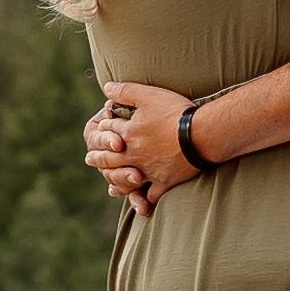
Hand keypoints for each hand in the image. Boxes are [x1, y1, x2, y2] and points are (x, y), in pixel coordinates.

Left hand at [84, 81, 192, 210]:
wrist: (200, 134)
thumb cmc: (175, 112)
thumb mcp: (147, 95)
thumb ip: (124, 91)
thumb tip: (106, 86)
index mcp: (128, 133)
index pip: (109, 130)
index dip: (104, 128)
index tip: (99, 128)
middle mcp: (133, 154)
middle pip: (110, 158)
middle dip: (99, 157)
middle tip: (89, 159)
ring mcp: (147, 170)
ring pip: (125, 179)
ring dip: (116, 182)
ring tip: (110, 186)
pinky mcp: (163, 182)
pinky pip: (150, 194)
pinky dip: (144, 200)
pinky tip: (141, 204)